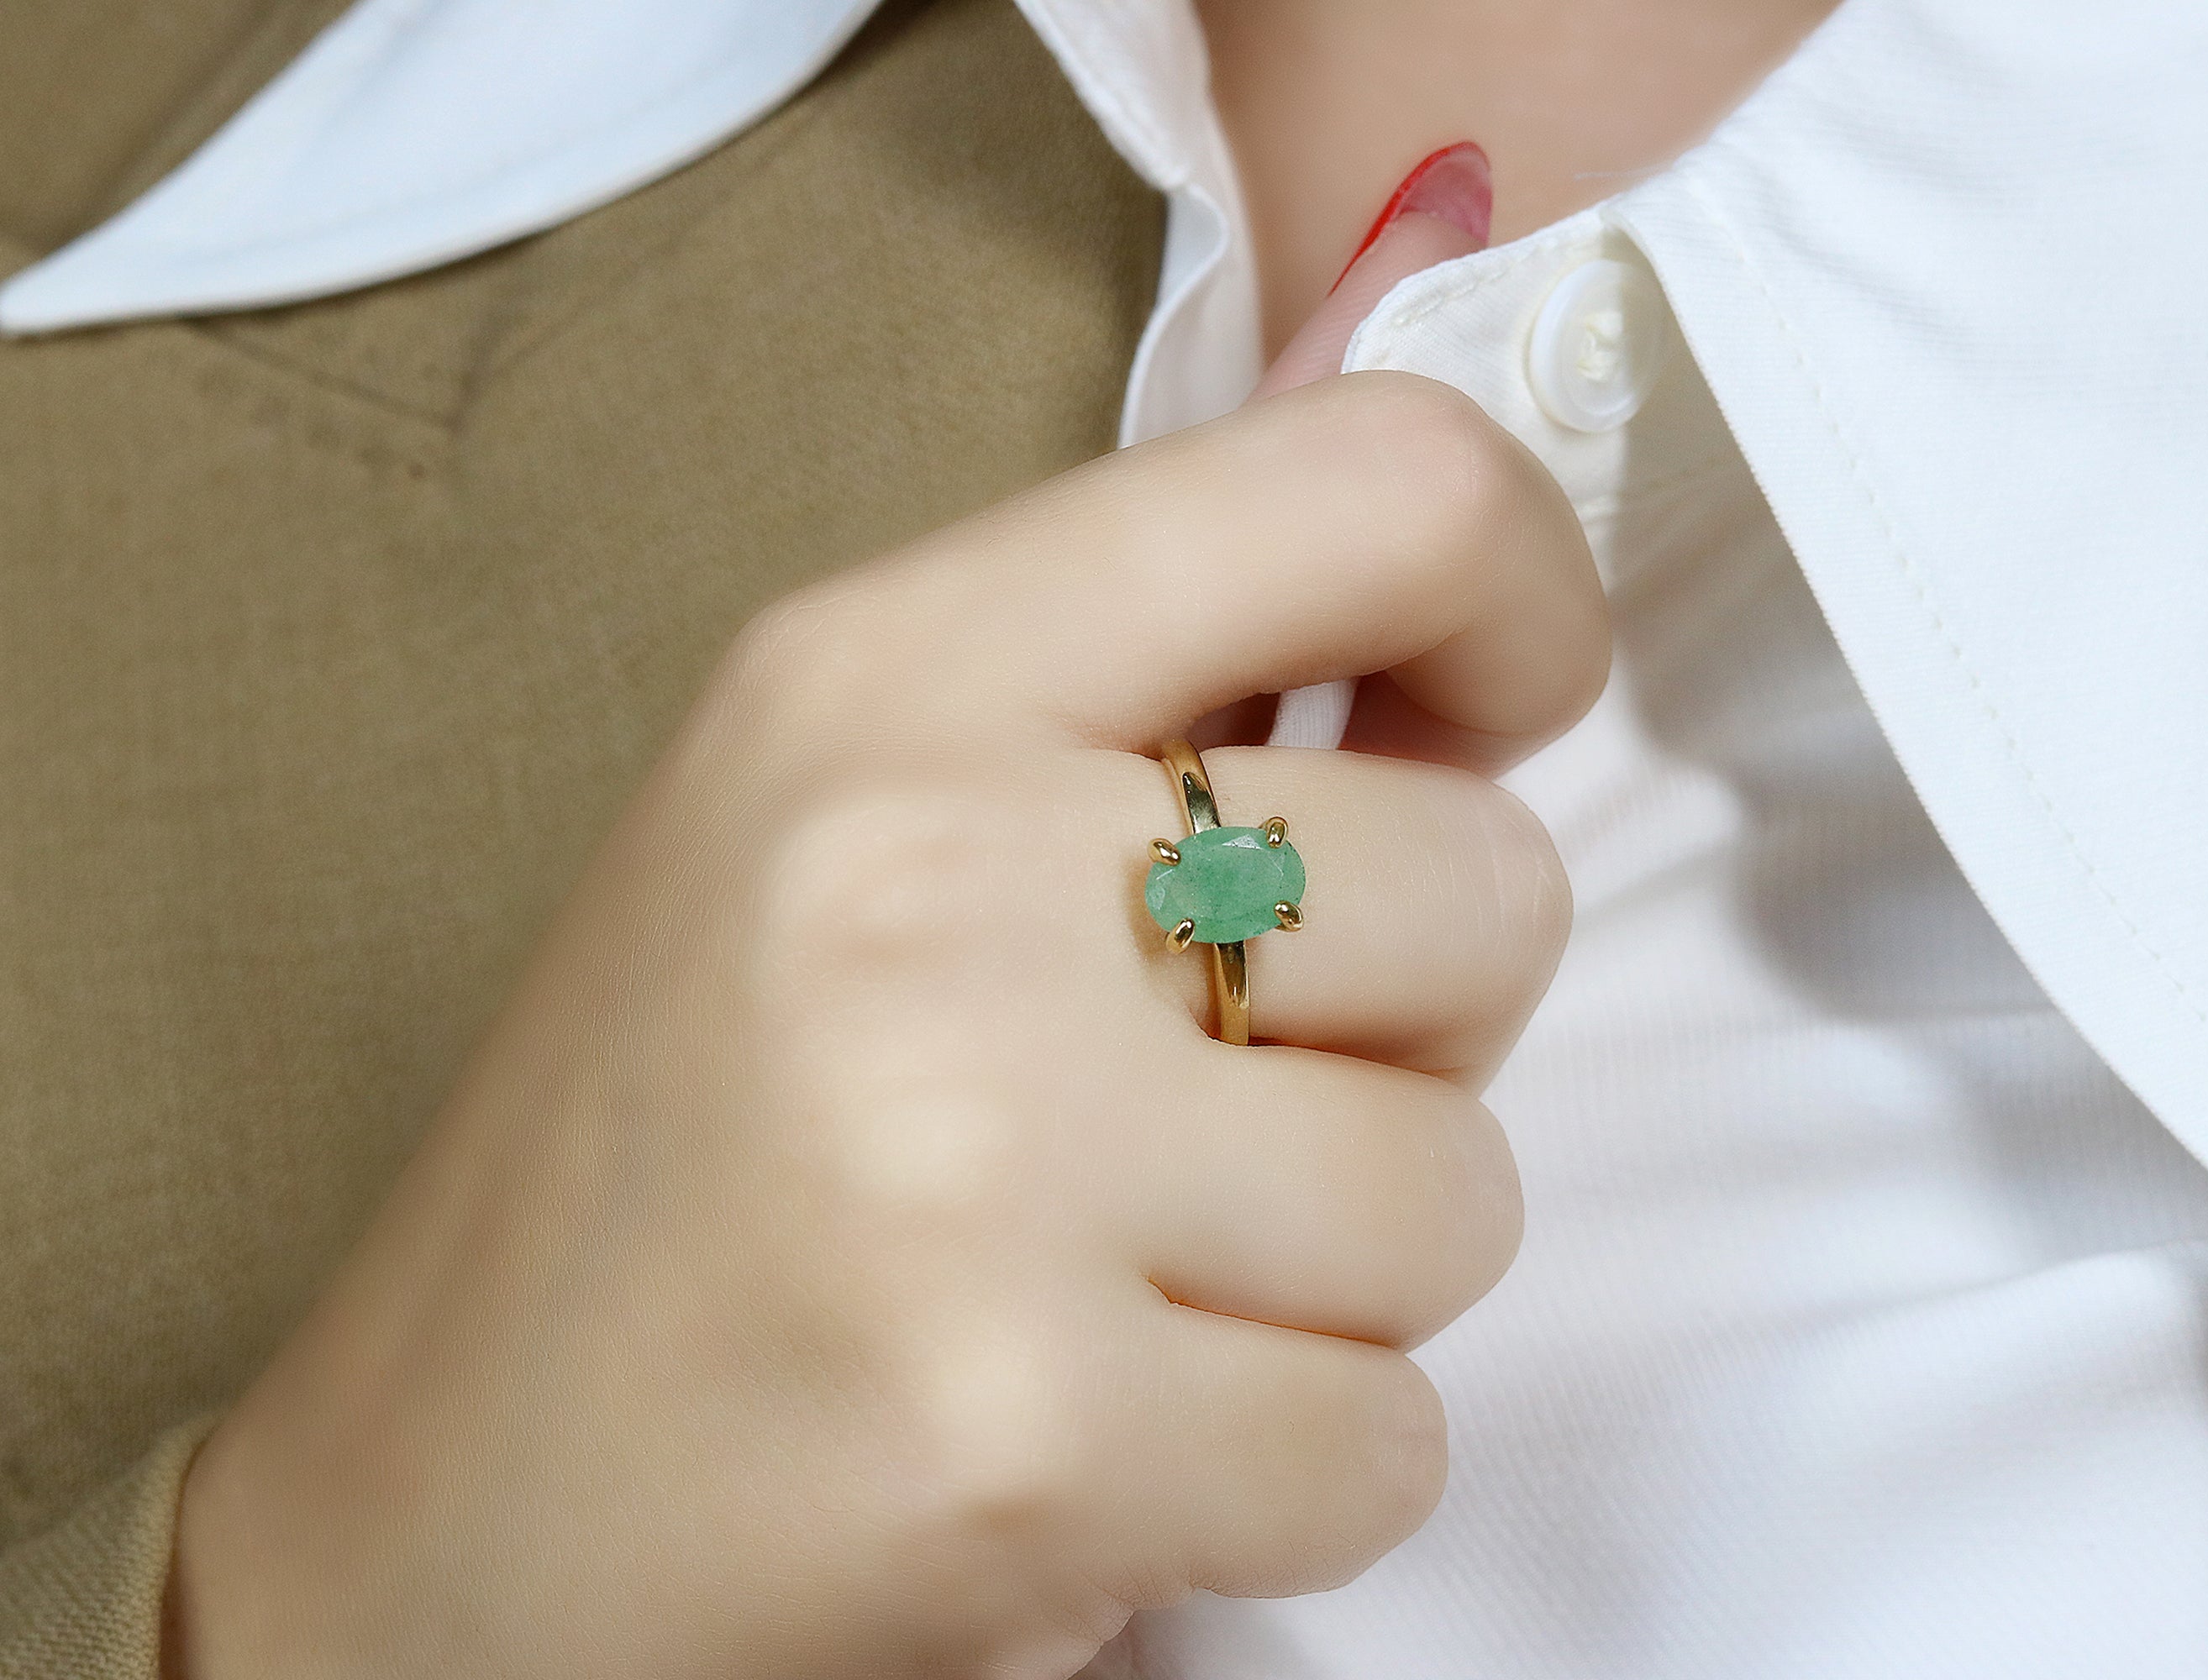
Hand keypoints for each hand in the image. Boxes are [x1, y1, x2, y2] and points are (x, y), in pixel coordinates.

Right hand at [169, 371, 1609, 1679]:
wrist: (433, 1532)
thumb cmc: (671, 1171)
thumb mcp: (836, 818)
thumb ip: (1133, 678)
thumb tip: (1444, 554)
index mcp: (883, 676)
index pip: (1385, 492)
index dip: (1523, 599)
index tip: (1488, 723)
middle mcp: (927, 870)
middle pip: (1489, 890)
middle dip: (1411, 1040)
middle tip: (1203, 1116)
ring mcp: (976, 1156)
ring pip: (1459, 1194)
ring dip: (1338, 1284)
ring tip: (1119, 1297)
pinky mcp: (1029, 1430)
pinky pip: (1387, 1437)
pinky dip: (1288, 1474)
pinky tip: (1103, 1453)